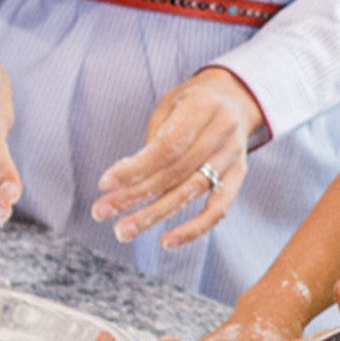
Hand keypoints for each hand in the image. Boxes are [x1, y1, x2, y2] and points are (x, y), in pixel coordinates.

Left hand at [93, 68, 263, 249]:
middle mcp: (223, 131)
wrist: (233, 98)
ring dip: (154, 214)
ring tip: (122, 231)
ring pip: (191, 192)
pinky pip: (218, 209)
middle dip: (135, 195)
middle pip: (175, 172)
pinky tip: (166, 242)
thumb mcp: (168, 107)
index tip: (105, 184)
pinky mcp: (238, 176)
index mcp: (203, 107)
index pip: (168, 146)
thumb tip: (126, 184)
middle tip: (101, 212)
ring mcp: (233, 156)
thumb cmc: (188, 104)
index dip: (136, 168)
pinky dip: (193, 229)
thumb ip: (155, 142)